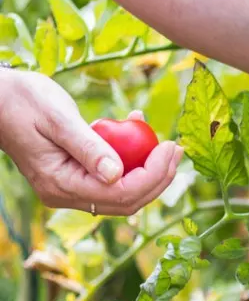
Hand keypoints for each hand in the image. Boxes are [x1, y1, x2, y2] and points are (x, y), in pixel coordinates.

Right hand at [0, 70, 181, 215]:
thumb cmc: (20, 100)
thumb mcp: (57, 117)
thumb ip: (88, 147)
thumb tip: (117, 174)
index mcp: (60, 184)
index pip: (120, 193)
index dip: (153, 176)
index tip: (171, 148)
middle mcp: (66, 195)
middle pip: (127, 200)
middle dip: (158, 177)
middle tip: (177, 149)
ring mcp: (71, 190)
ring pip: (123, 192)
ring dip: (148, 170)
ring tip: (164, 141)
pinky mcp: (77, 178)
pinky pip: (112, 178)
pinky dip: (131, 160)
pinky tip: (136, 129)